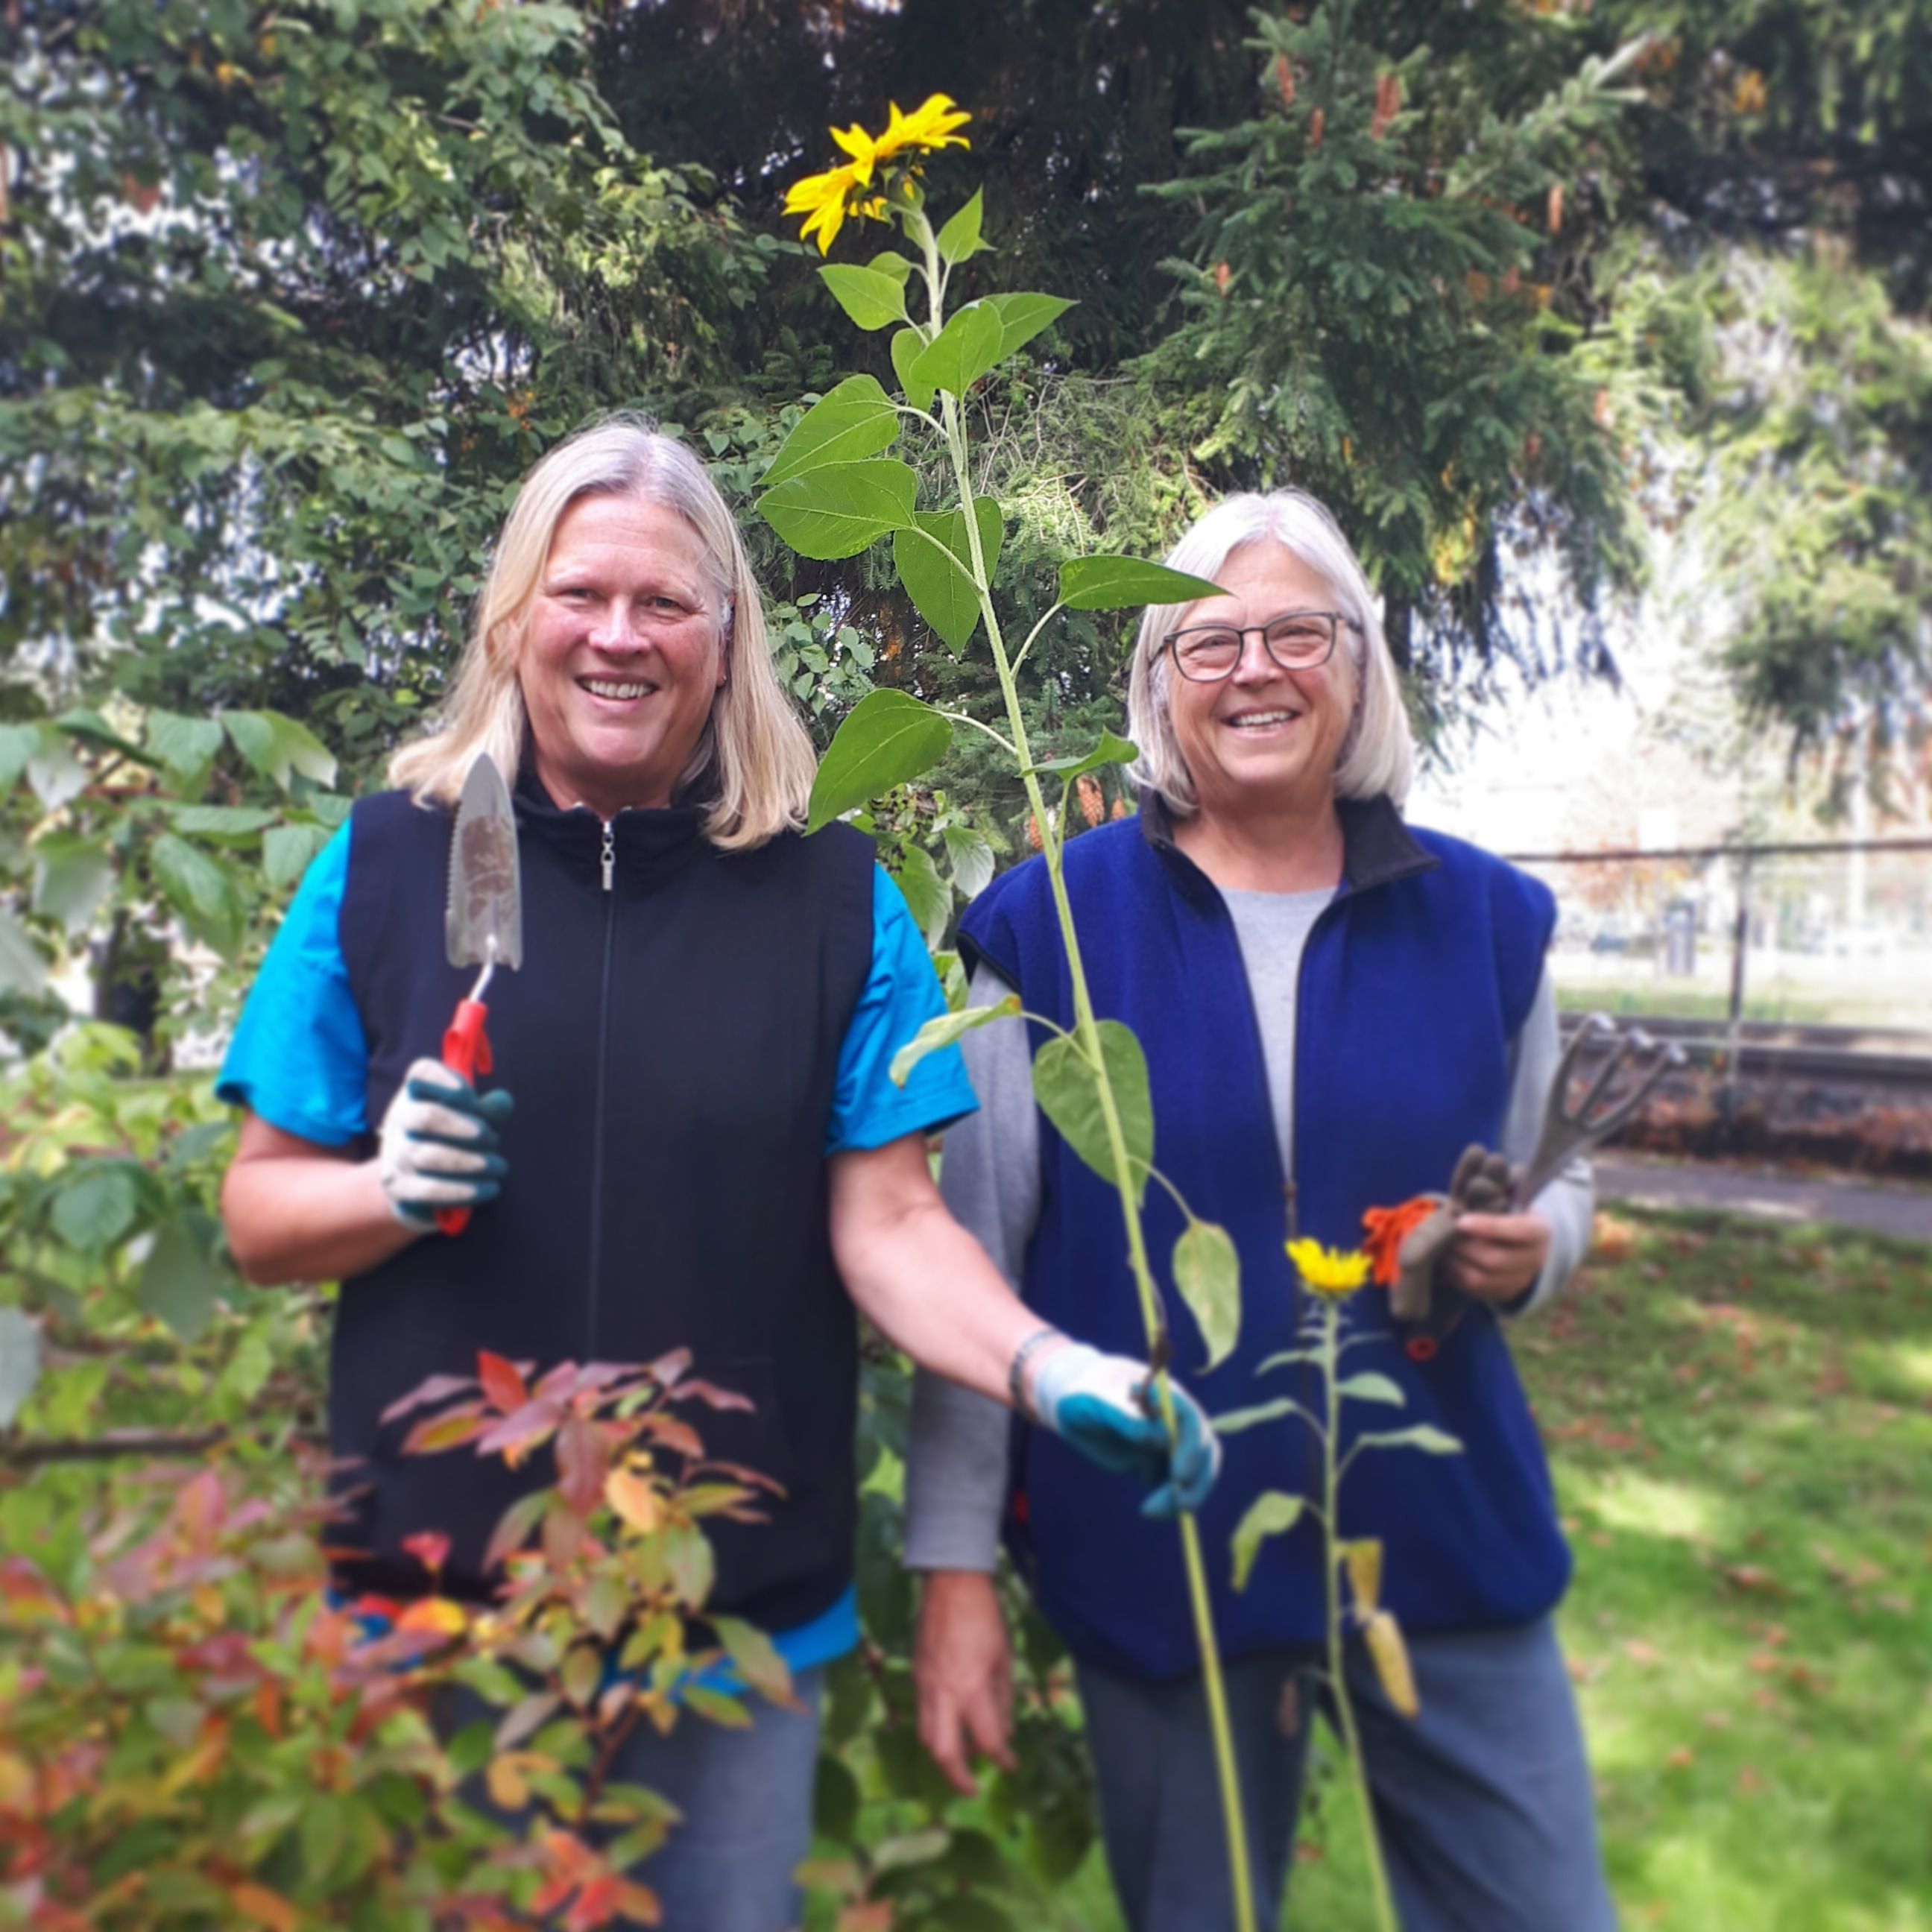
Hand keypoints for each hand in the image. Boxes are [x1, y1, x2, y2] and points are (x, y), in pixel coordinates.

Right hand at [377, 1058, 511, 1228]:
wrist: (420, 1179)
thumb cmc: (456, 1137)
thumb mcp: (476, 1119)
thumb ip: (490, 1110)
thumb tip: (502, 1101)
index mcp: (418, 1091)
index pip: (423, 1073)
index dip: (448, 1082)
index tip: (472, 1099)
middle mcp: (400, 1118)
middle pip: (427, 1117)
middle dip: (466, 1128)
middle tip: (493, 1138)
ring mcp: (395, 1152)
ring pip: (429, 1156)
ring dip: (471, 1162)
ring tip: (500, 1166)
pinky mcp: (398, 1186)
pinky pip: (429, 1189)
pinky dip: (462, 1190)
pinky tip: (489, 1189)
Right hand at [914, 1571, 1014, 1796]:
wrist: (952, 1585)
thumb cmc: (985, 1619)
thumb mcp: (1005, 1659)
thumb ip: (1004, 1700)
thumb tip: (1005, 1732)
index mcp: (971, 1689)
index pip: (987, 1740)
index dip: (1002, 1758)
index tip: (1010, 1765)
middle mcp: (944, 1693)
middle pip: (943, 1752)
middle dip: (958, 1777)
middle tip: (972, 1788)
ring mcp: (925, 1685)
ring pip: (926, 1736)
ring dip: (943, 1755)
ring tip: (962, 1761)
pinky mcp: (917, 1675)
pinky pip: (922, 1714)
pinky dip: (935, 1729)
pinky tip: (950, 1727)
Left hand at [1026, 1342, 1220, 1516]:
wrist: (1074, 1406)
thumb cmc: (1084, 1395)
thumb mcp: (1096, 1403)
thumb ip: (1126, 1418)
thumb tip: (1161, 1439)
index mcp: (1163, 1397)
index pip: (1189, 1420)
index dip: (1190, 1448)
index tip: (1178, 1475)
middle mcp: (1174, 1420)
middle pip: (1203, 1449)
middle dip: (1196, 1478)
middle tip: (1177, 1503)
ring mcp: (1170, 1443)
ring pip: (1197, 1471)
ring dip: (1187, 1496)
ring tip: (1151, 1511)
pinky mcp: (1160, 1465)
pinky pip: (1179, 1487)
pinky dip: (1172, 1503)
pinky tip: (1150, 1511)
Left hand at [1389, 1143, 1518, 1319]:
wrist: (1528, 1244)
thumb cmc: (1511, 1211)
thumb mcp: (1511, 1196)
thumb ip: (1498, 1182)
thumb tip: (1476, 1153)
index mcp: (1539, 1231)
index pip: (1516, 1230)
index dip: (1487, 1227)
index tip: (1460, 1221)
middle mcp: (1535, 1259)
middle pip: (1495, 1259)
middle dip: (1463, 1248)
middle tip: (1443, 1236)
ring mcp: (1521, 1280)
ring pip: (1482, 1279)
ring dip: (1456, 1264)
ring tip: (1441, 1248)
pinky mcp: (1505, 1293)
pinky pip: (1476, 1292)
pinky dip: (1456, 1278)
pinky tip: (1446, 1263)